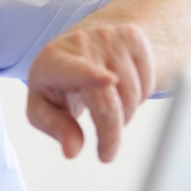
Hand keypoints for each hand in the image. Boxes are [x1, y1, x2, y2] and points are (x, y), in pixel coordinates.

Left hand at [26, 24, 153, 161]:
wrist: (77, 48)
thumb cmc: (56, 84)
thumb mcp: (42, 108)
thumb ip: (54, 128)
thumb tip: (72, 150)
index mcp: (52, 62)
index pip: (73, 70)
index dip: (91, 76)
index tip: (107, 81)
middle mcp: (81, 43)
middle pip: (108, 99)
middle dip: (110, 133)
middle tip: (107, 154)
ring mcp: (109, 37)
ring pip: (132, 94)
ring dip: (124, 116)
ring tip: (107, 112)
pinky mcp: (133, 36)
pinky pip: (148, 82)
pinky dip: (139, 99)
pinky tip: (120, 93)